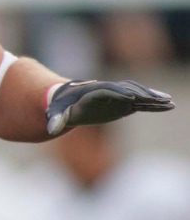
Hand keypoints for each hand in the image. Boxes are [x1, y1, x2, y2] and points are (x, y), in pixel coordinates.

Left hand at [46, 79, 174, 136]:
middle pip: (127, 89)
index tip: (131, 98)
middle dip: (142, 93)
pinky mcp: (123, 102)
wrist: (67, 98)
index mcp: (93, 91)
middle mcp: (108, 90)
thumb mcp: (57, 113)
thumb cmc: (62, 106)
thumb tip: (51, 129)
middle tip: (160, 99)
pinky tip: (167, 104)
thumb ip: (56, 120)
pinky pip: (140, 101)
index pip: (109, 91)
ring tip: (169, 102)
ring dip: (152, 97)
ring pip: (137, 93)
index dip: (120, 94)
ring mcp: (117, 95)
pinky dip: (153, 102)